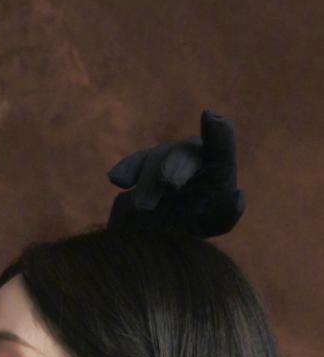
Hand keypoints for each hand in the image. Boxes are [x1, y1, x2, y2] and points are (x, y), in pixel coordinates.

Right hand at [106, 108, 245, 238]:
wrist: (158, 239)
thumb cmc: (193, 226)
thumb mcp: (213, 224)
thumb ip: (226, 213)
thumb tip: (238, 198)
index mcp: (216, 165)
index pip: (219, 148)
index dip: (217, 133)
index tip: (210, 118)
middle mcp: (191, 157)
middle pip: (183, 154)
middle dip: (175, 166)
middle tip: (169, 184)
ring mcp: (163, 161)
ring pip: (157, 159)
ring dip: (150, 180)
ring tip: (143, 208)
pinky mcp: (139, 171)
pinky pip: (134, 165)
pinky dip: (127, 170)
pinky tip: (117, 180)